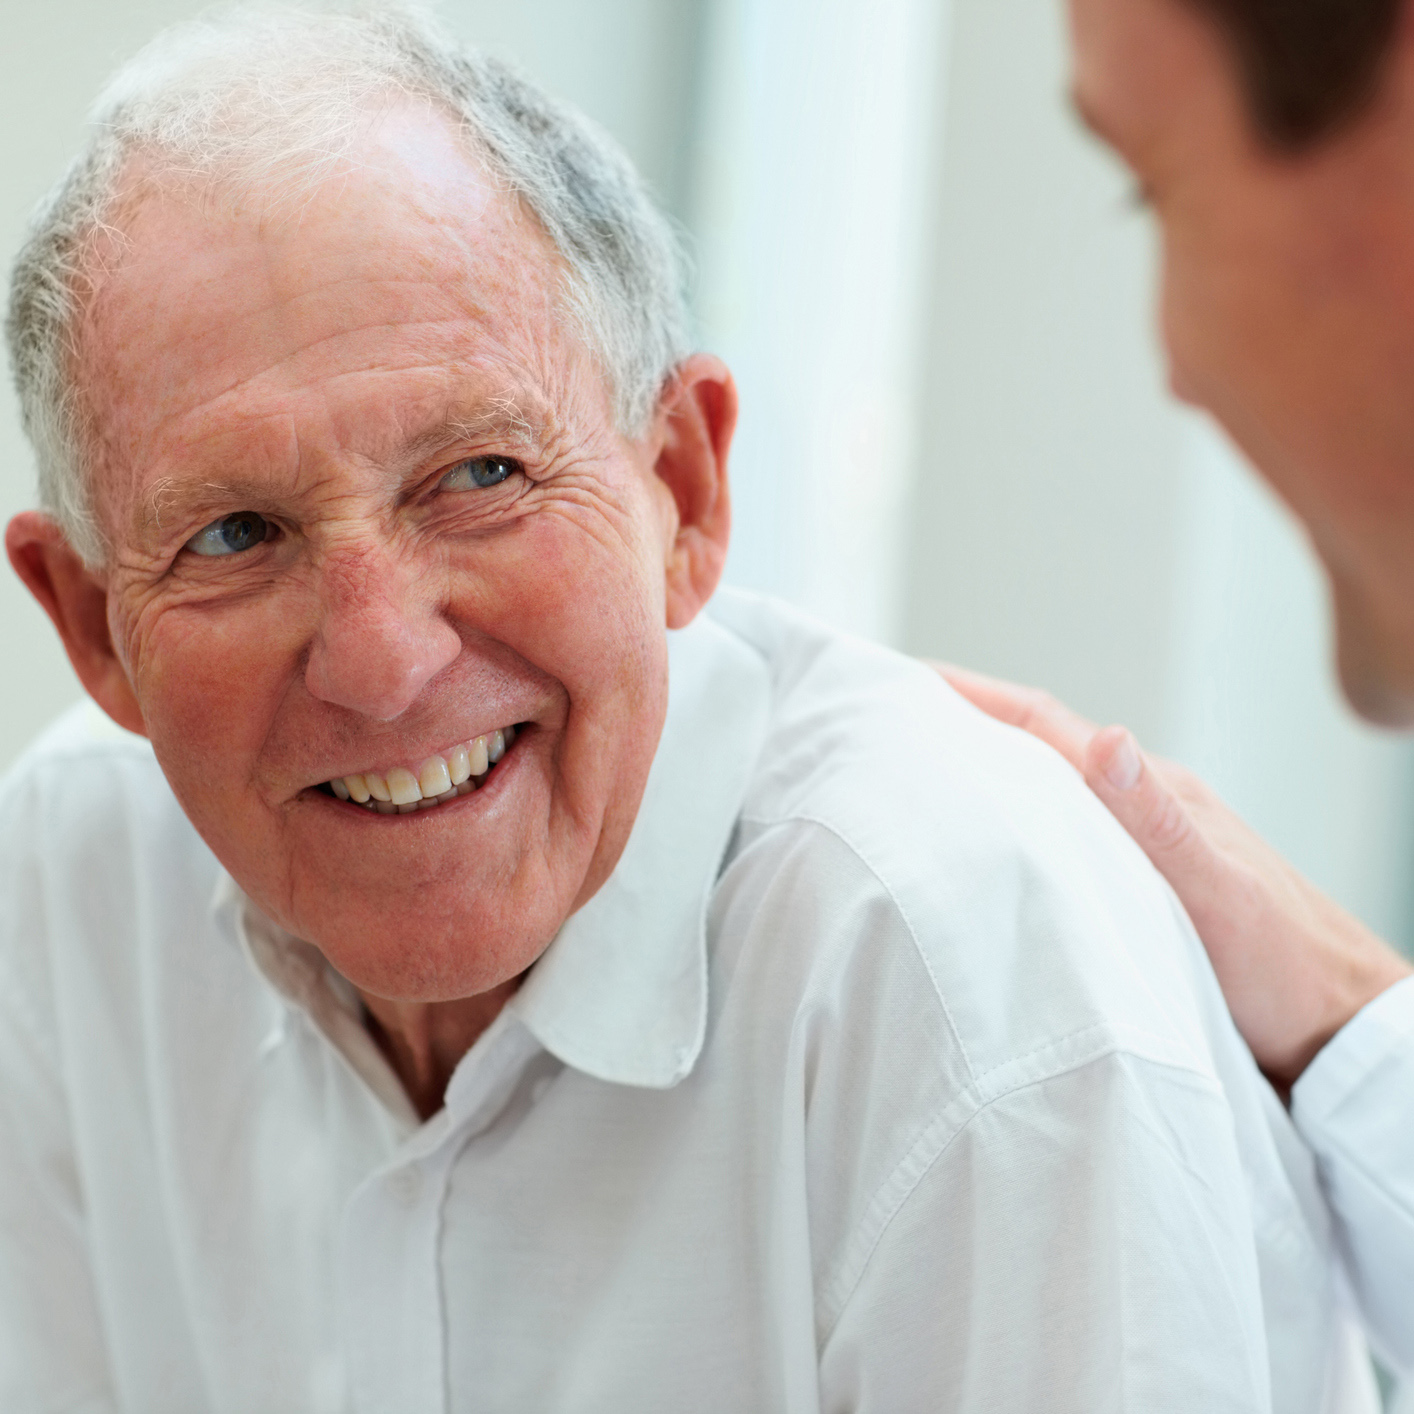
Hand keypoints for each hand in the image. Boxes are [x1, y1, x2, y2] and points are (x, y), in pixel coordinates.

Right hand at [937, 664, 1413, 1087]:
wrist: (1340, 1038)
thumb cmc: (1290, 971)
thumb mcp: (1217, 895)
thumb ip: (1160, 822)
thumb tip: (1107, 738)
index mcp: (1154, 793)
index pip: (1045, 725)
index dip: (973, 697)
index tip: (906, 680)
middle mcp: (1140, 810)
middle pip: (1035, 749)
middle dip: (961, 727)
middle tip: (887, 724)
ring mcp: (1139, 849)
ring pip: (1042, 796)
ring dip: (981, 777)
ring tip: (914, 781)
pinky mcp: (1136, 892)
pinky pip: (1058, 842)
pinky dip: (1010, 830)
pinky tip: (984, 855)